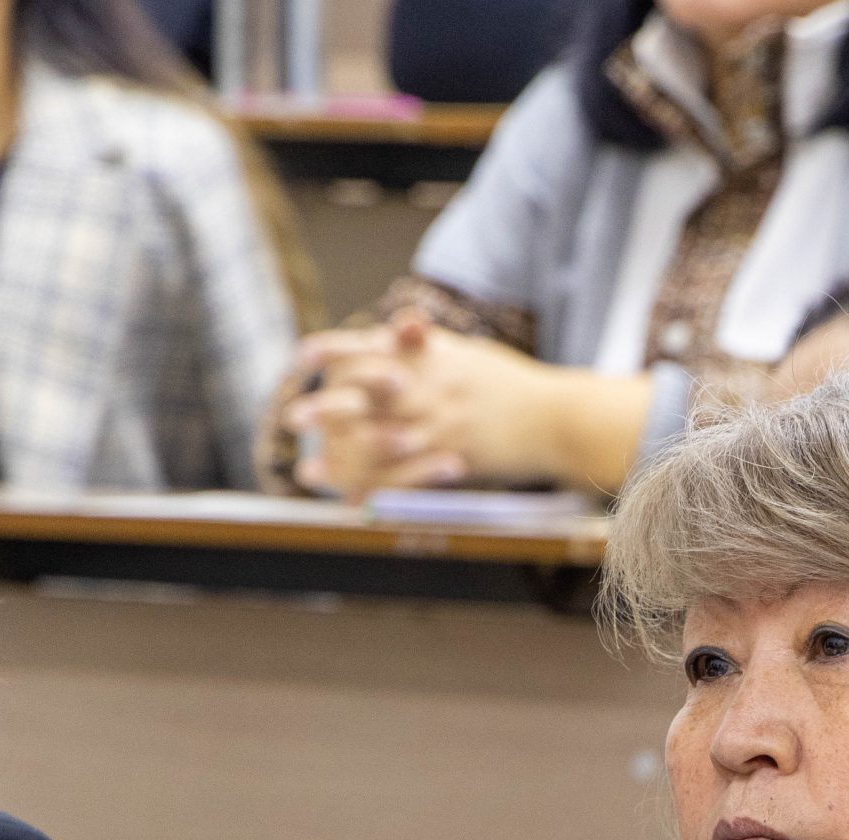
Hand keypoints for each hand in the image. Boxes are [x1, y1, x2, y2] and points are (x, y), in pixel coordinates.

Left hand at [283, 312, 565, 499]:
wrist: (557, 418)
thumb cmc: (511, 386)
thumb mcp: (467, 354)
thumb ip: (426, 344)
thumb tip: (395, 328)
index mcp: (430, 355)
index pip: (372, 345)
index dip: (334, 350)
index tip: (301, 356)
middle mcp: (431, 386)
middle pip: (367, 395)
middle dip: (326, 410)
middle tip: (291, 421)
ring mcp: (443, 424)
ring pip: (380, 442)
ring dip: (341, 460)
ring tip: (307, 472)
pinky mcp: (456, 458)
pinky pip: (408, 478)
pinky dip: (377, 491)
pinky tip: (351, 501)